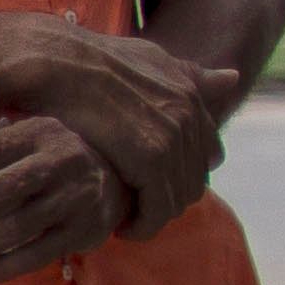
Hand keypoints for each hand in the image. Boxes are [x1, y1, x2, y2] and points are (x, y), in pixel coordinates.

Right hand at [0, 25, 241, 238]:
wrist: (52, 60)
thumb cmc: (84, 59)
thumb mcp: (146, 58)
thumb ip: (187, 73)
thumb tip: (232, 78)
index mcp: (190, 95)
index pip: (205, 152)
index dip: (178, 173)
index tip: (147, 184)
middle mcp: (189, 115)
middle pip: (193, 179)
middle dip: (166, 198)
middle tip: (134, 210)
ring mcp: (172, 136)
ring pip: (177, 197)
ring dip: (153, 215)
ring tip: (124, 220)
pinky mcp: (149, 159)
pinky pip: (158, 208)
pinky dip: (142, 224)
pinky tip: (120, 227)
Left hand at [0, 112, 131, 284]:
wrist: (119, 178)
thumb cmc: (46, 161)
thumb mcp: (20, 146)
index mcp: (35, 133)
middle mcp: (61, 160)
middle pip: (3, 190)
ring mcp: (78, 195)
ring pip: (20, 225)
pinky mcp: (87, 228)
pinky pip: (40, 253)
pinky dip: (4, 268)